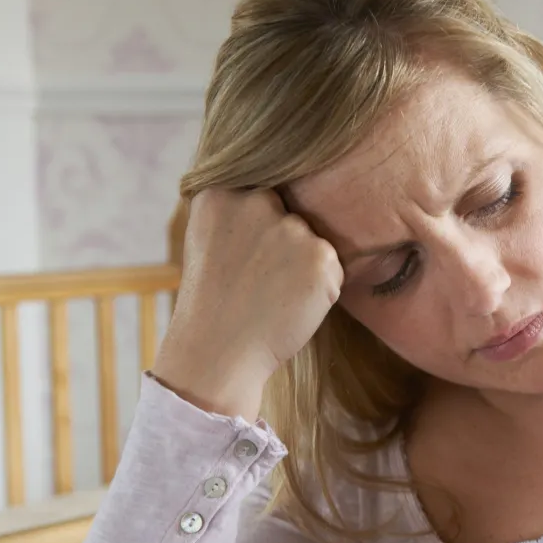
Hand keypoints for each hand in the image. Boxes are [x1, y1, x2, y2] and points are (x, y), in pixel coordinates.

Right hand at [153, 188, 343, 419]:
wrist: (218, 351)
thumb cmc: (214, 301)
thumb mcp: (209, 239)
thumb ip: (238, 211)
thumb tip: (276, 196)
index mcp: (220, 191)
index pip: (262, 191)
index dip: (259, 228)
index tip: (247, 256)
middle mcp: (256, 200)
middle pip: (292, 213)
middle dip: (285, 243)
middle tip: (259, 281)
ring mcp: (290, 226)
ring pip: (314, 241)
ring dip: (304, 266)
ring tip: (271, 295)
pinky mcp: (320, 254)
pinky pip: (333, 267)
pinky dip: (321, 289)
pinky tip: (289, 305)